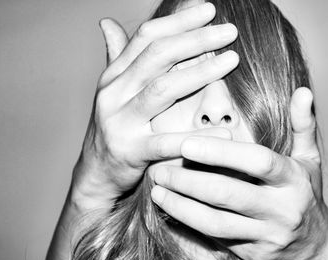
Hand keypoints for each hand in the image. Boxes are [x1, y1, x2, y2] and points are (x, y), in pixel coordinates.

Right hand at [72, 3, 239, 203]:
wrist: (95, 174)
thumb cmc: (114, 128)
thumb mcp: (114, 91)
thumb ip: (118, 56)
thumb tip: (106, 22)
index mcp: (115, 76)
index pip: (147, 37)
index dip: (179, 21)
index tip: (208, 9)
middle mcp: (114, 93)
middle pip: (157, 56)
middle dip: (196, 39)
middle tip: (230, 30)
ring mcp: (121, 122)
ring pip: (162, 89)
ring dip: (201, 72)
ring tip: (232, 59)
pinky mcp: (131, 152)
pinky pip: (167, 142)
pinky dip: (197, 136)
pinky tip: (225, 130)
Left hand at [150, 87, 327, 259]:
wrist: (316, 244)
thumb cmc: (306, 192)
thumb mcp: (309, 158)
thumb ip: (303, 124)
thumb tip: (303, 90)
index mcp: (293, 179)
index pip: (258, 161)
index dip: (223, 152)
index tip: (188, 143)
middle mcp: (282, 209)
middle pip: (230, 194)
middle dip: (191, 181)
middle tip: (160, 168)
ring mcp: (266, 234)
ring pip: (217, 222)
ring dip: (182, 206)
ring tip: (158, 189)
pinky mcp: (252, 253)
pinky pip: (216, 238)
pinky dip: (190, 223)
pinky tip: (171, 208)